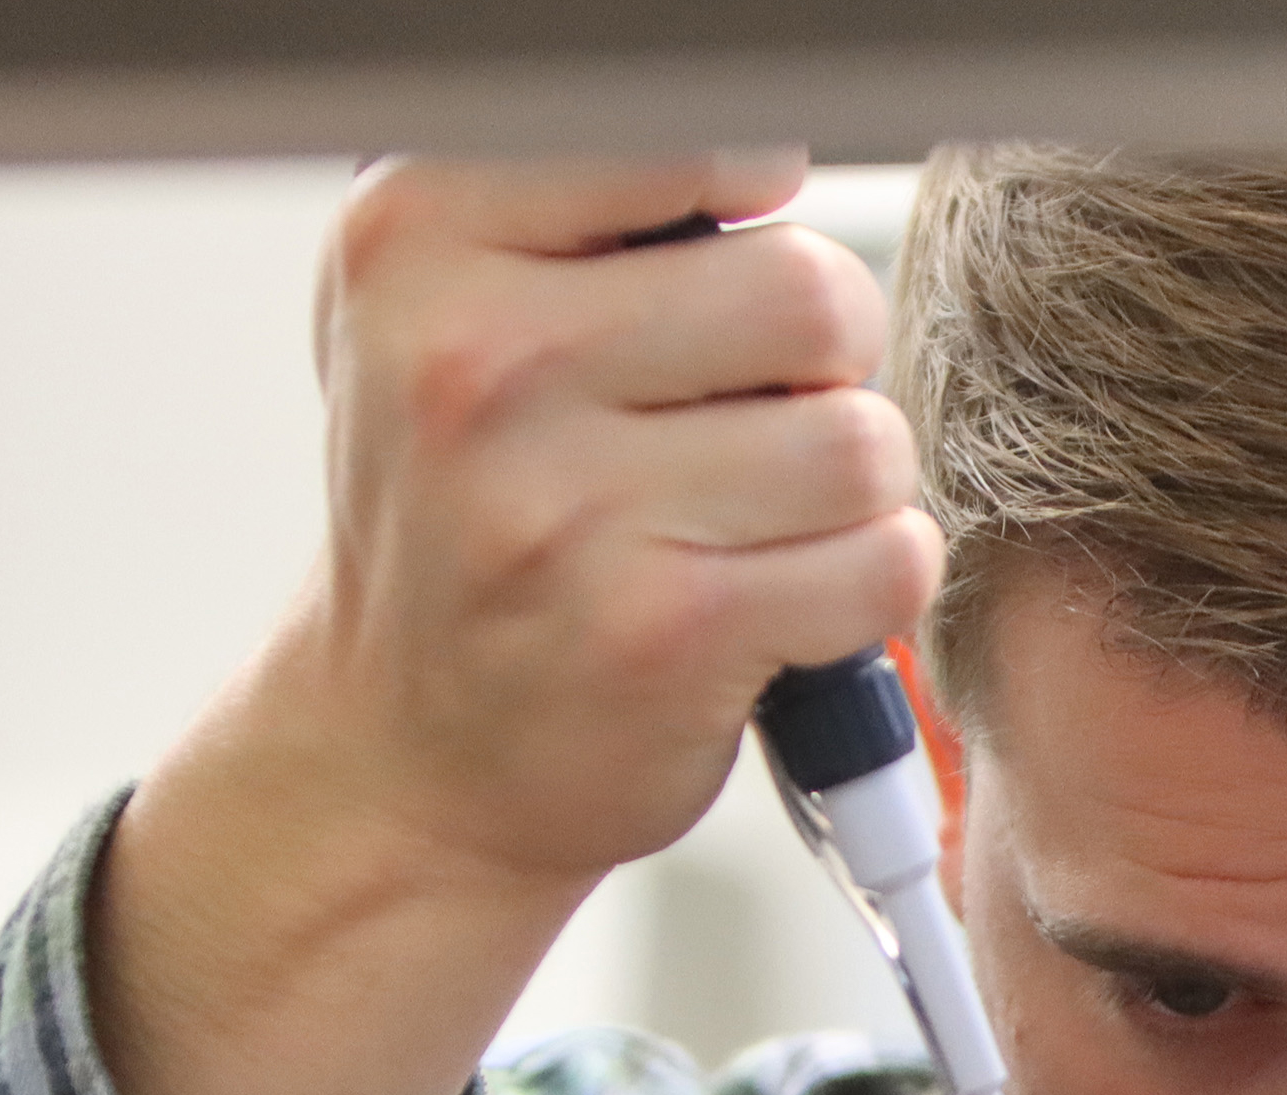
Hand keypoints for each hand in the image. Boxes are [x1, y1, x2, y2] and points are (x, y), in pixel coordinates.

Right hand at [283, 152, 936, 881]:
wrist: (403, 755)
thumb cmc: (468, 519)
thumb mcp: (449, 314)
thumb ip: (590, 210)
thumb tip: (773, 152)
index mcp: (419, 242)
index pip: (700, 147)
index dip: (755, 223)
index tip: (723, 294)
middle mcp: (475, 364)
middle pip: (813, 292)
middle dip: (822, 366)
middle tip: (752, 425)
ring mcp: (565, 507)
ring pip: (863, 438)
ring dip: (851, 491)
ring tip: (757, 521)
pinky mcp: (661, 634)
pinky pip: (883, 561)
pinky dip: (866, 585)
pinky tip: (780, 601)